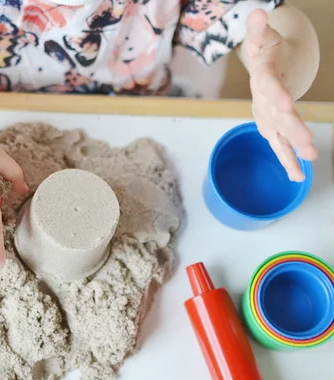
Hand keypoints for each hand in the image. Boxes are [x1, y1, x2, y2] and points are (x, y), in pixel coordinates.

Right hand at [245, 9, 316, 180]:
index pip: (268, 86)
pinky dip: (288, 161)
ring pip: (278, 135)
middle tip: (308, 146)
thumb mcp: (264, 37)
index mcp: (262, 77)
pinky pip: (280, 145)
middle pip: (277, 117)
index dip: (276, 95)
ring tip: (306, 164)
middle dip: (292, 132)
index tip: (287, 104)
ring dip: (291, 152)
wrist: (264, 66)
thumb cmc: (267, 51)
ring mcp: (266, 116)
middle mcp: (262, 101)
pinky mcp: (272, 127)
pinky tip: (298, 176)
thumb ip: (259, 28)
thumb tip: (257, 11)